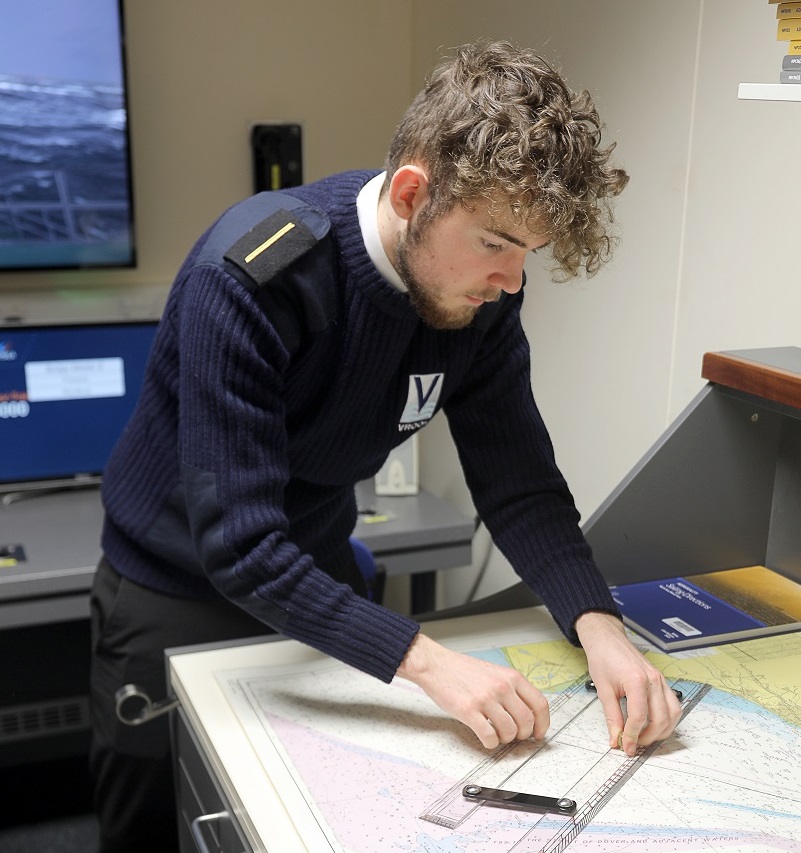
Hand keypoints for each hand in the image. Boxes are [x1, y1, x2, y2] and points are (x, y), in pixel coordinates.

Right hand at [397, 633, 549, 748]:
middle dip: (523, 735)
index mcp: (511, 676)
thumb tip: (526, 713)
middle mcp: (502, 687)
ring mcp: (486, 699)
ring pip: (510, 732)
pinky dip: (491, 743)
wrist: (436, 665)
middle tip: (514, 735)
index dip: (543, 724)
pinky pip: (489, 737)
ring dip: (505, 739)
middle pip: (527, 722)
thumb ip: (511, 689)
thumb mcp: (494, 672)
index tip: (539, 733)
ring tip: (497, 734)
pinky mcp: (469, 711)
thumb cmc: (462, 669)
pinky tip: (485, 737)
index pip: (540, 704)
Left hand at [575, 611, 681, 754]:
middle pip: (660, 720)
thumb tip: (616, 738)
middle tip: (632, 744)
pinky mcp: (662, 681)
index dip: (632, 736)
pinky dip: (666, 720)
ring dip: (660, 731)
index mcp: (636, 680)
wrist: (607, 639)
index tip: (626, 747)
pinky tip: (653, 725)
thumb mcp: (603, 689)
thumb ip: (612, 716)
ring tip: (642, 737)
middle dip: (647, 738)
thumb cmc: (603, 658)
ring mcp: (661, 680)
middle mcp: (653, 680)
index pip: (639, 717)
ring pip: (672, 715)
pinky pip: (673, 706)